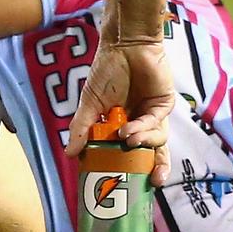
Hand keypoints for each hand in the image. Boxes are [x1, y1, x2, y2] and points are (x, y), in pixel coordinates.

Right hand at [65, 40, 173, 186]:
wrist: (124, 45)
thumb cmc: (107, 70)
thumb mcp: (90, 103)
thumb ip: (82, 128)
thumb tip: (69, 153)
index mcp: (124, 126)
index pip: (129, 154)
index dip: (128, 170)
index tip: (119, 186)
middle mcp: (141, 124)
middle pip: (151, 153)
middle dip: (154, 170)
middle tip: (151, 182)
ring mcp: (153, 115)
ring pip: (156, 141)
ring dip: (141, 143)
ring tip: (127, 139)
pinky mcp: (163, 104)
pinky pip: (156, 123)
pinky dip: (143, 128)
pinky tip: (131, 130)